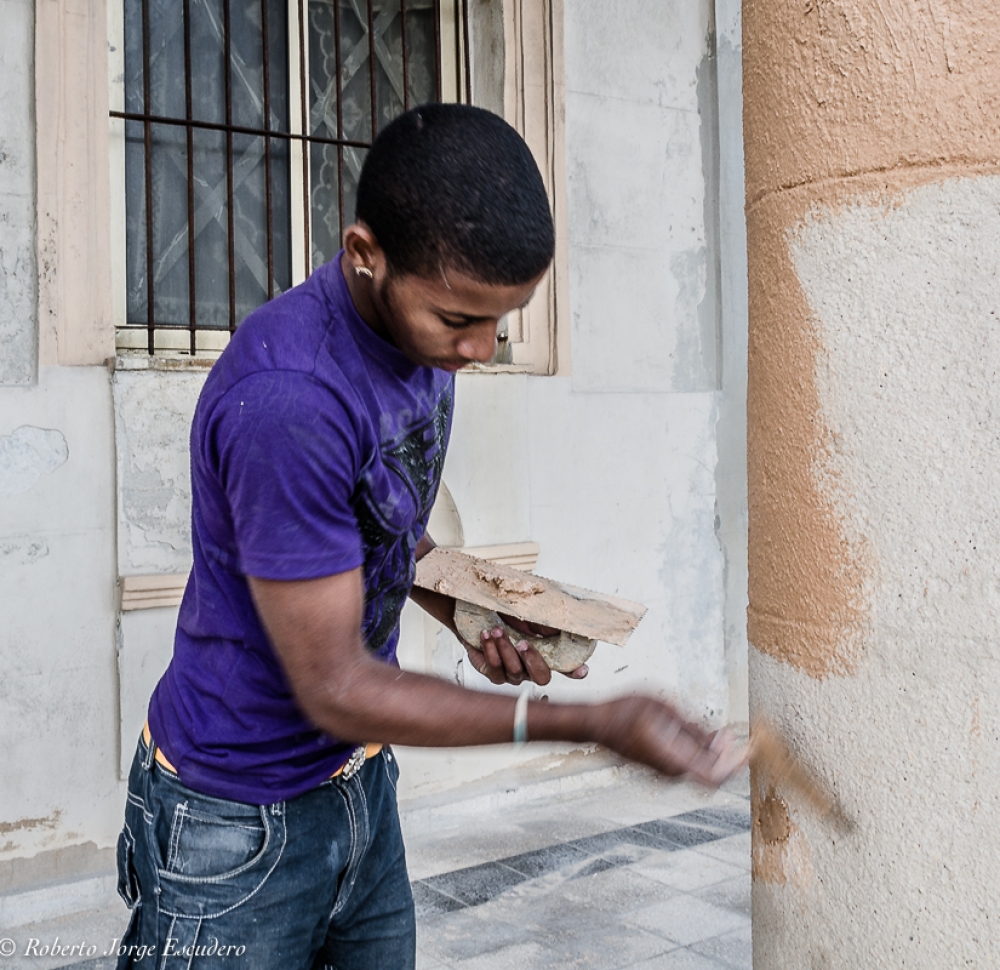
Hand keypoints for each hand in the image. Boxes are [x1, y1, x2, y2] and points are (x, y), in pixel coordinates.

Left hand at [462, 612, 590, 684]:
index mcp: (546, 654)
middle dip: (532, 660)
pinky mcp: (492, 672)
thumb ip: (544, 622)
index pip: (566, 667)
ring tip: (497, 630)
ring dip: (506, 650)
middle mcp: (531, 668)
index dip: (575, 671)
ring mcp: (512, 673)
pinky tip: (486, 635)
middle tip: (522, 642)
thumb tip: (561, 626)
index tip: (581, 668)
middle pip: (541, 677)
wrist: (479, 613)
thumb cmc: (507, 614)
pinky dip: (490, 650)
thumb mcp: (528, 613)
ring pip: (514, 672)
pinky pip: (493, 669)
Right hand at [598, 695, 746, 786]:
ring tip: (719, 733)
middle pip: (711, 776)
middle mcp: (670, 770)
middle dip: (728, 757)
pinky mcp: (661, 767)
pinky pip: (690, 767)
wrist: (597, 724)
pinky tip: (702, 736)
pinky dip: (702, 754)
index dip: (735, 764)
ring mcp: (664, 771)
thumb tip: (715, 736)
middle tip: (732, 734)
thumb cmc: (624, 710)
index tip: (750, 749)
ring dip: (715, 755)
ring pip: (701, 772)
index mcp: (671, 756)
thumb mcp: (662, 705)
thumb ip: (691, 723)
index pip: (713, 774)